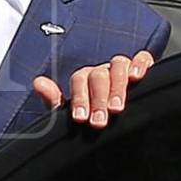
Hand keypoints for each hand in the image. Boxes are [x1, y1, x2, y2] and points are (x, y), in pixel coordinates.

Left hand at [32, 50, 154, 128]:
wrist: (117, 122)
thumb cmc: (93, 116)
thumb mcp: (73, 113)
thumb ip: (55, 100)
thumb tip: (38, 83)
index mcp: (84, 80)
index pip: (78, 81)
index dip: (79, 99)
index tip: (81, 118)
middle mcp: (102, 71)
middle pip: (98, 76)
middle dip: (98, 100)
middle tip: (99, 121)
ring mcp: (121, 69)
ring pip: (118, 66)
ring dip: (117, 87)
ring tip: (117, 108)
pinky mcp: (142, 68)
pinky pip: (142, 58)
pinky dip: (140, 64)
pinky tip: (137, 77)